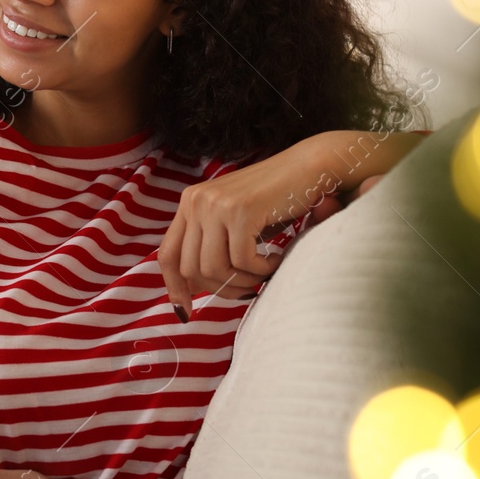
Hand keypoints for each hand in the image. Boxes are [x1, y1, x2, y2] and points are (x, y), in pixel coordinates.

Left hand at [159, 141, 343, 312]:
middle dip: (220, 288)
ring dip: (243, 281)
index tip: (187, 311)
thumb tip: (191, 290)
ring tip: (263, 273)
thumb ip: (211, 246)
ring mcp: (216, 205)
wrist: (311, 167)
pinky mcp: (240, 211)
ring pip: (214, 269)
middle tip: (248, 288)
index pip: (168, 254)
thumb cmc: (276, 200)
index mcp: (189, 203)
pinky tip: (276, 258)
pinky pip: (243, 261)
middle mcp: (196, 201)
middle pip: (191, 269)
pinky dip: (261, 269)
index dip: (174, 287)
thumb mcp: (233, 221)